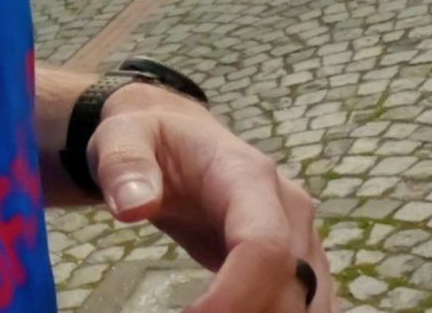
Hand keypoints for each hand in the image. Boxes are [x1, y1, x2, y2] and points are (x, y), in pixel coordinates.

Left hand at [88, 83, 332, 311]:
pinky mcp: (297, 263)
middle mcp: (289, 209)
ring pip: (309, 304)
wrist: (180, 139)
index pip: (265, 245)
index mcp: (248, 176)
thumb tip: (132, 209)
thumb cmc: (151, 138)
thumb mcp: (121, 136)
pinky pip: (307, 306)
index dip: (237, 294)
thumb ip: (123, 165)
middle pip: (292, 285)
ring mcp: (301, 238)